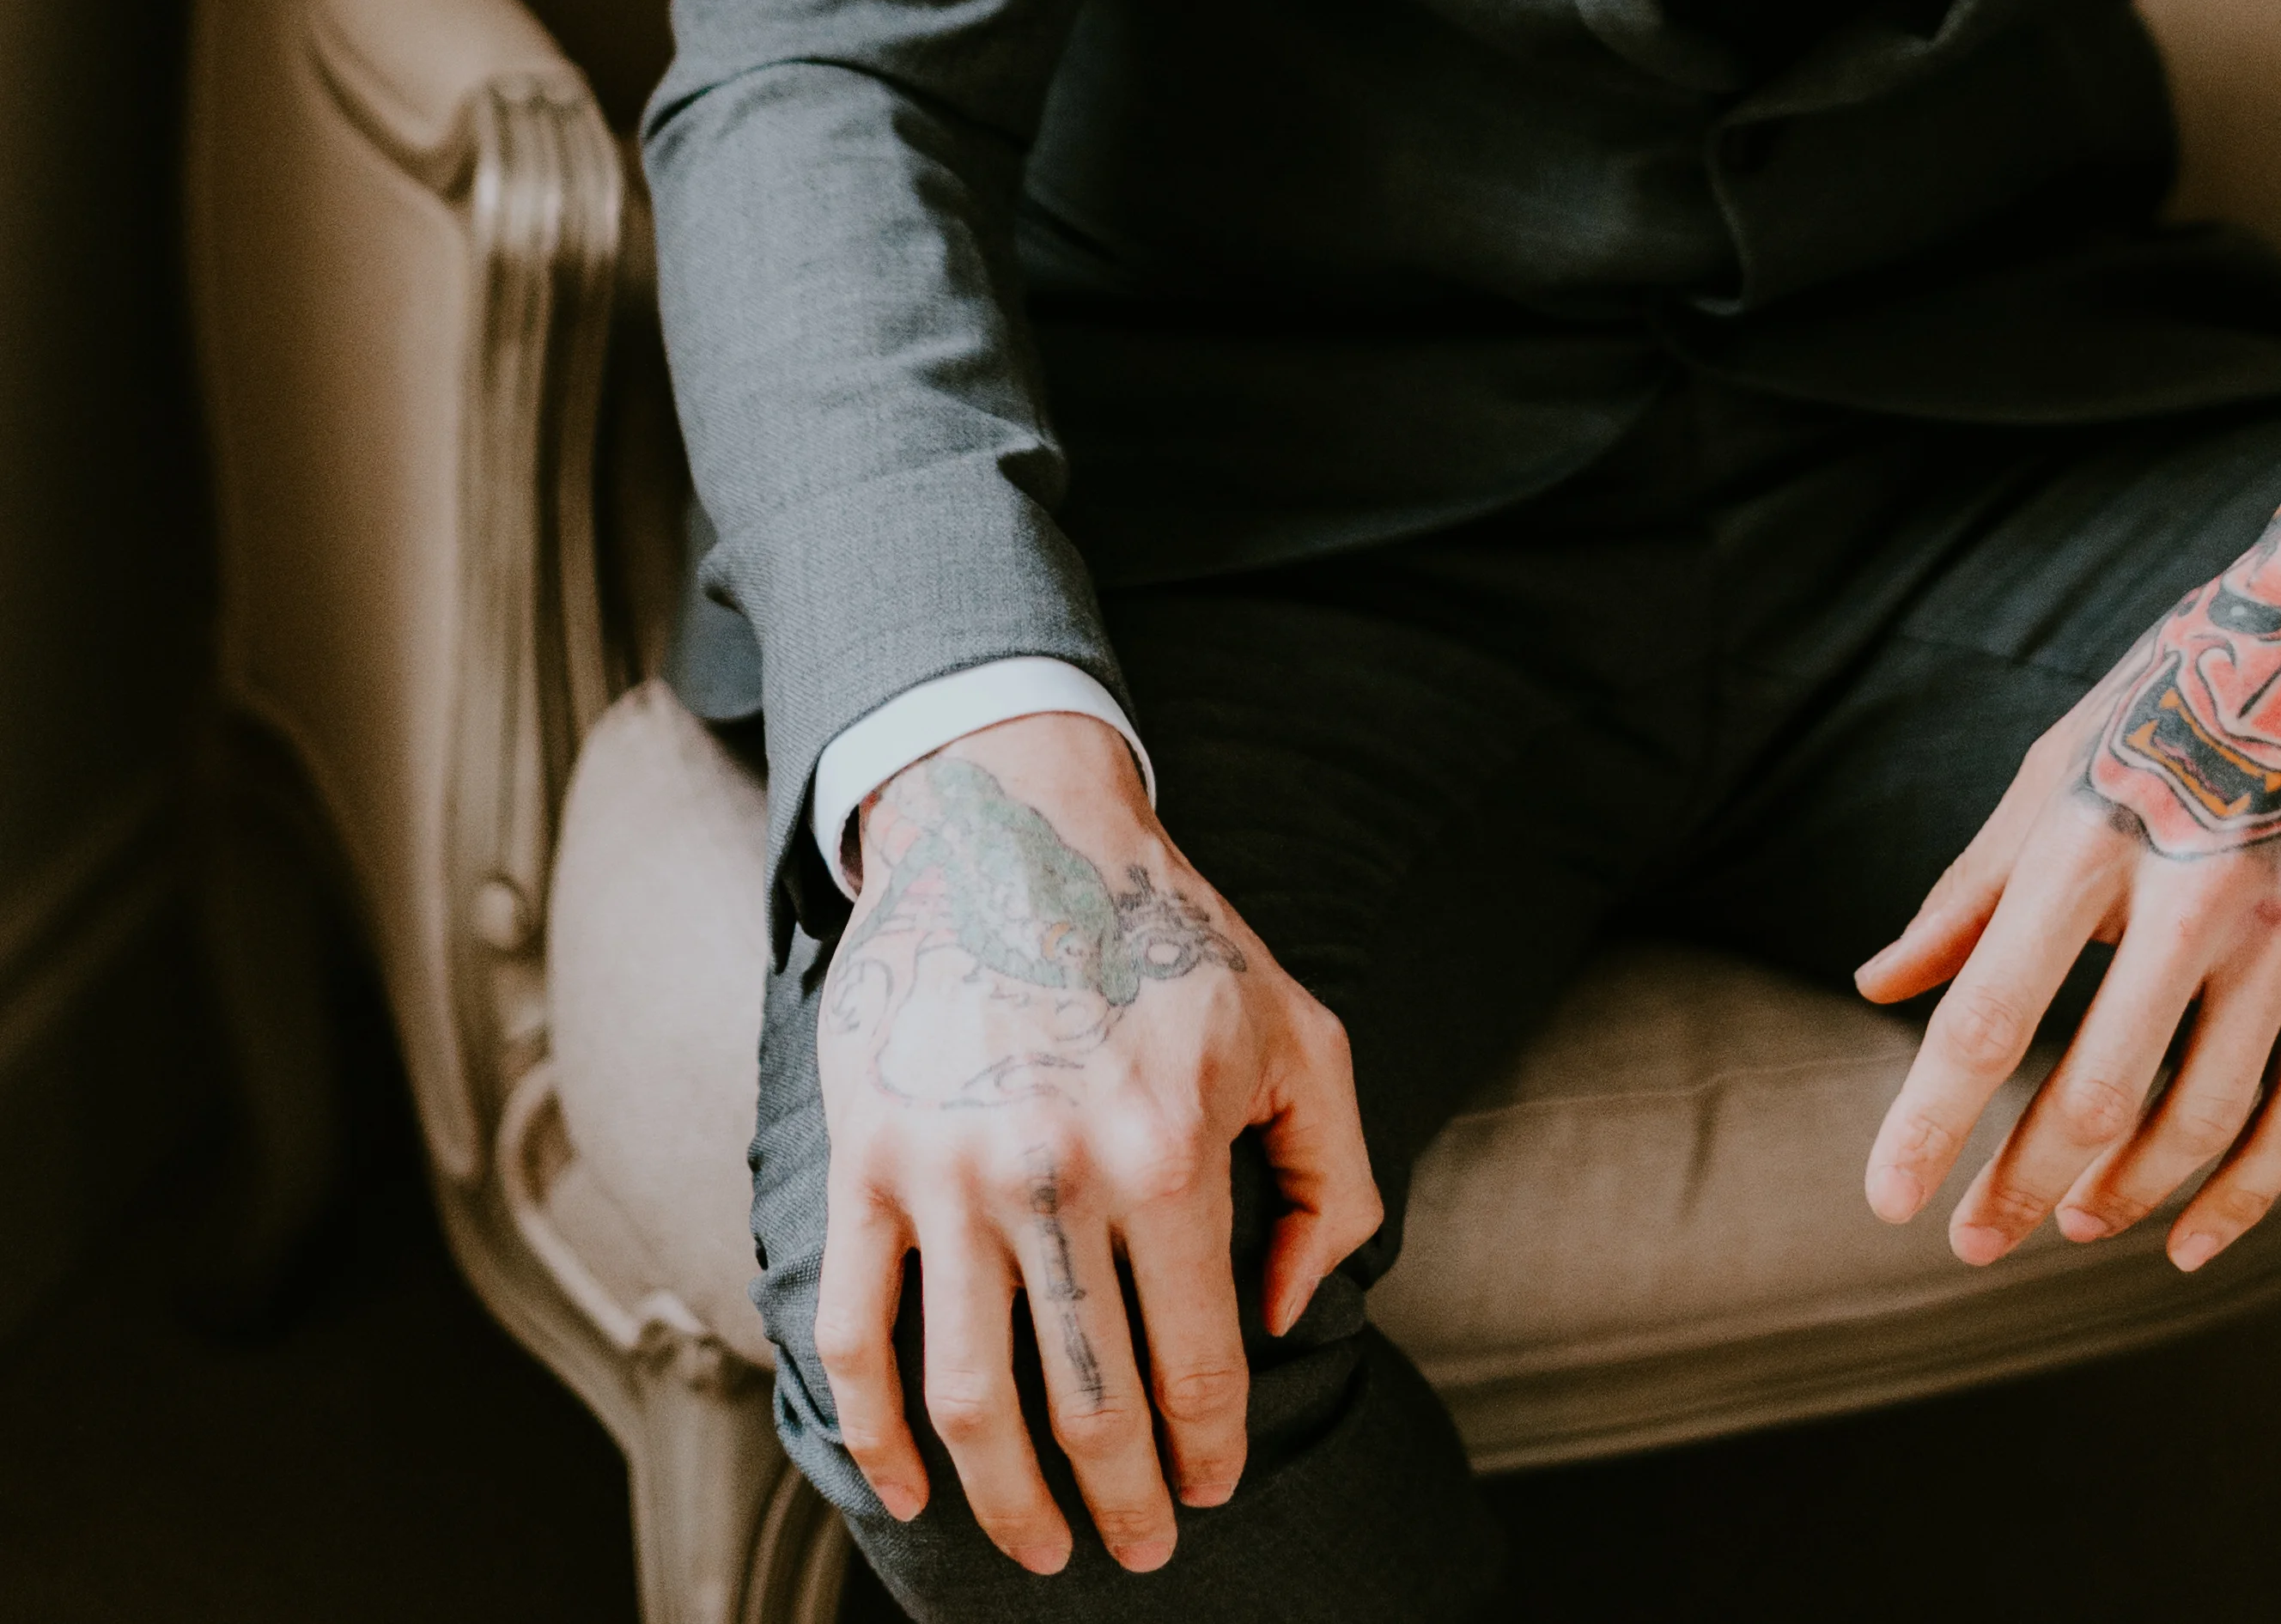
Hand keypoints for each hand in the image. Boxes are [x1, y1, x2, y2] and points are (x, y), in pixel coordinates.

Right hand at [814, 715, 1381, 1578]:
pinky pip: (856, 1338)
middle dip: (1121, 1506)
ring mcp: (949, 1171)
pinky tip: (915, 1492)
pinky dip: (877, 1440)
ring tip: (1040, 1546)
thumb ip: (1336, 1181)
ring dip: (1008, 1505)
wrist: (1013, 819)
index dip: (1207, 1453)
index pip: (1196, 1363)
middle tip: (1136, 1551)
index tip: (1209, 1494)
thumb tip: (1290, 1315)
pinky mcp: (865, 1159)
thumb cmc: (1169, 932)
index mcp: (1171, 1148)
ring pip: (972, 1402)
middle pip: (1089, 1408)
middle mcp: (1059, 1174)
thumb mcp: (1298, 1033)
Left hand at [1857, 480, 2280, 1274]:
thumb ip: (1973, 887)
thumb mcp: (2062, 761)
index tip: (1888, 1202)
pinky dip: (2246, 1199)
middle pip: (2095, 1089)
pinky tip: (2191, 1240)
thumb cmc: (2181, 691)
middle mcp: (2192, 886)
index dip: (1930, 1122)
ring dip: (2126, 1195)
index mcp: (2092, 830)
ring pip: (2201, 1119)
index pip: (1991, 1010)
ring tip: (2074, 1221)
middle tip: (1975, 1239)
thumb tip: (1879, 988)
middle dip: (2022, 1183)